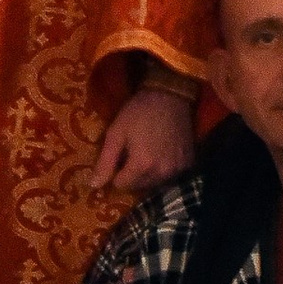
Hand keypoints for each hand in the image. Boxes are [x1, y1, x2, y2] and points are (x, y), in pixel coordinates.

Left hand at [92, 77, 196, 194]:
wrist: (170, 96)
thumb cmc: (138, 112)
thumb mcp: (116, 132)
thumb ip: (105, 162)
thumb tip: (93, 186)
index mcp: (142, 165)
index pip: (122, 185)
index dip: (116, 173)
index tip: (118, 157)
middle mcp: (162, 173)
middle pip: (139, 186)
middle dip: (131, 175)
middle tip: (131, 154)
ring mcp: (178, 170)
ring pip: (155, 184)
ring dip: (147, 175)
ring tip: (145, 154)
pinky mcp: (188, 164)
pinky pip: (171, 177)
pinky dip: (163, 171)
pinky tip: (160, 154)